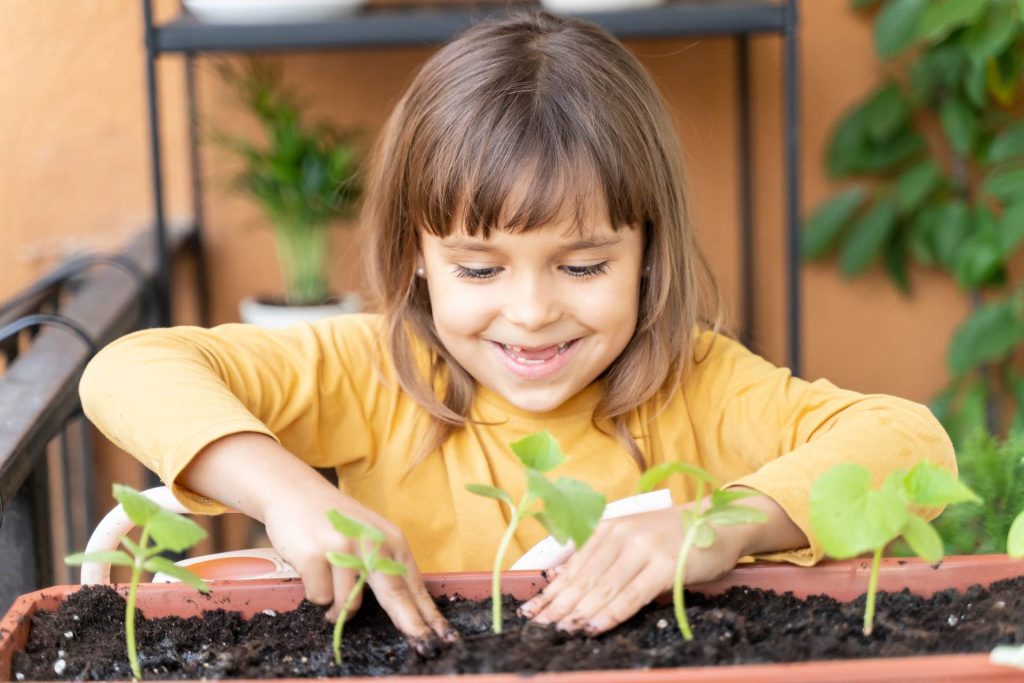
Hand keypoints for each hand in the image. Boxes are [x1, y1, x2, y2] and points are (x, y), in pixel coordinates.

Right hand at [262, 482, 457, 653]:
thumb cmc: (336, 520)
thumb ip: (385, 566)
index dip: (428, 614)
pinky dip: (314, 590)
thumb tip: (402, 607)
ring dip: (335, 606)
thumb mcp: (371, 535)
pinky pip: (319, 598)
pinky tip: (311, 565)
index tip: (443, 636)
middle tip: (423, 644)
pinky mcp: (314, 556)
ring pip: (346, 605)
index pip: (413, 584)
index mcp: (391, 539)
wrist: (295, 492)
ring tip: (327, 577)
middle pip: (394, 595)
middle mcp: (371, 543)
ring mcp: (343, 549)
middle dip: (409, 624)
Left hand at [517, 503, 745, 634]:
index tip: (529, 612)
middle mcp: (622, 534)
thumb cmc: (671, 534)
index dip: (550, 591)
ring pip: (603, 587)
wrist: (717, 521)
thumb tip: (558, 572)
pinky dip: (610, 613)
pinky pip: (632, 594)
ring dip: (578, 613)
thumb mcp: (629, 534)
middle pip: (583, 578)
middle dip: (558, 606)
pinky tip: (593, 626)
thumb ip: (597, 551)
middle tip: (537, 628)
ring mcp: (644, 549)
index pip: (572, 566)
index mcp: (608, 527)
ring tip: (558, 631)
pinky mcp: (666, 565)